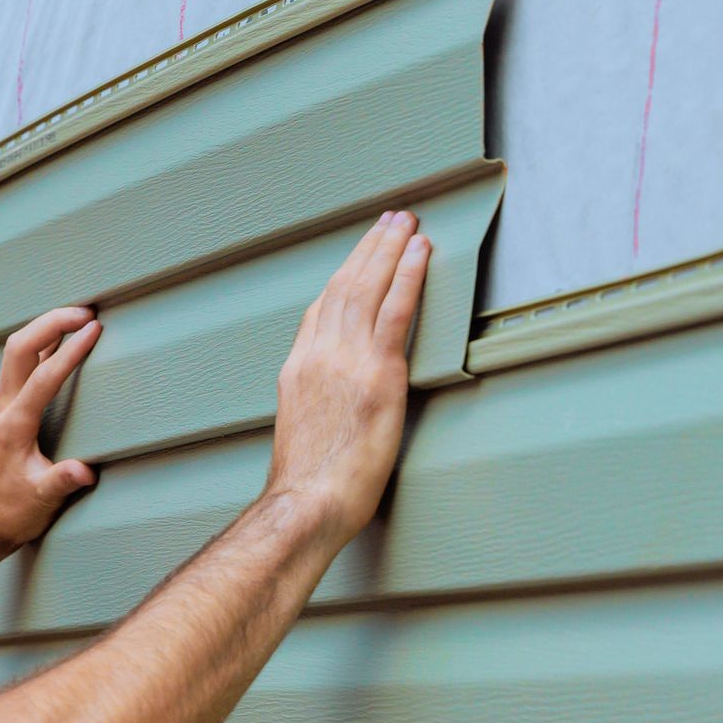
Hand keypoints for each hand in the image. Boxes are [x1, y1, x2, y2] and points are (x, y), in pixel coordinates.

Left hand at [0, 307, 102, 552]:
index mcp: (14, 425)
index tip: (95, 331)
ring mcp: (2, 407)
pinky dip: (41, 345)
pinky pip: (21, 365)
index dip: (71, 350)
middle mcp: (3, 409)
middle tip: (86, 312)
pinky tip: (59, 343)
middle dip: (52, 323)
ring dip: (46, 328)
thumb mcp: (39, 501)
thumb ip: (61, 482)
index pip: (45, 376)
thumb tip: (84, 470)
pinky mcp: (7, 411)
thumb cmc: (11, 512)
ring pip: (18, 351)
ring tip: (77, 316)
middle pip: (21, 348)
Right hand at [264, 210, 430, 546]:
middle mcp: (320, 355)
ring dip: (391, 249)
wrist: (308, 502)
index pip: (322, 309)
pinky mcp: (378, 374)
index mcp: (299, 369)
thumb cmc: (310, 484)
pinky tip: (422, 253)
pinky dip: (409, 276)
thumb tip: (335, 395)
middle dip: (369, 248)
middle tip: (390, 219)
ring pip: (369, 287)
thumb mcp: (304, 430)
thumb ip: (318, 400)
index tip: (359, 256)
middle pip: (344, 286)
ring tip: (408, 223)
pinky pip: (396, 311)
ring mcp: (347, 361)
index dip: (343, 276)